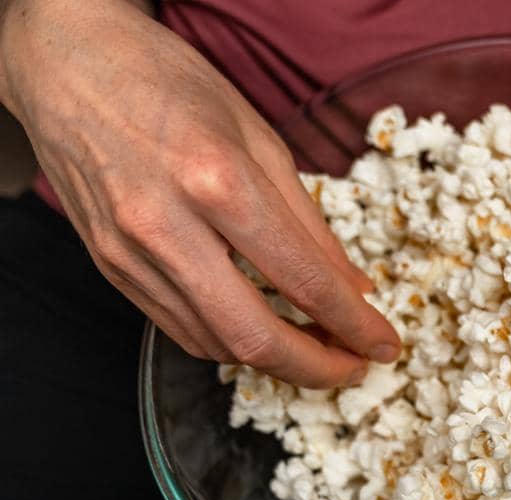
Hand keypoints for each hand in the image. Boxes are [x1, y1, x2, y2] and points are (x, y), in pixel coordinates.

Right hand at [0, 0, 398, 386]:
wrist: (66, 61)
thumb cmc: (167, 82)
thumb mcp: (259, 137)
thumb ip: (309, 222)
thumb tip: (354, 288)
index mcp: (217, 181)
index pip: (303, 280)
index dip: (354, 326)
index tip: (385, 346)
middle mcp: (166, 225)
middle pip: (254, 336)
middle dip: (316, 369)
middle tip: (353, 368)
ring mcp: (129, 253)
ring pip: (215, 343)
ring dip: (275, 360)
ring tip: (315, 349)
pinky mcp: (109, 267)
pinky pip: (180, 329)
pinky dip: (229, 342)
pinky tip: (260, 330)